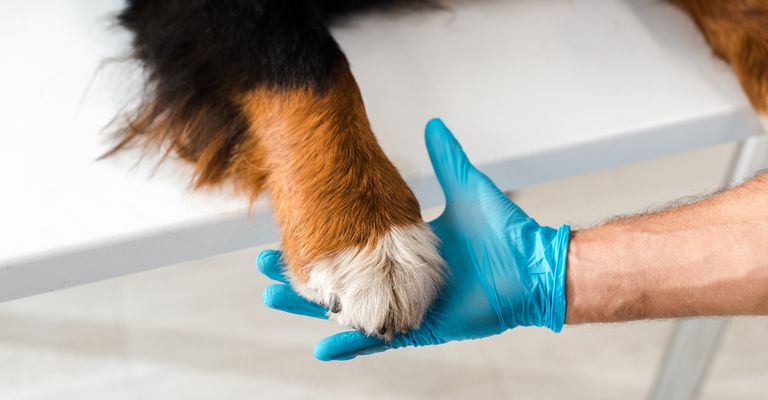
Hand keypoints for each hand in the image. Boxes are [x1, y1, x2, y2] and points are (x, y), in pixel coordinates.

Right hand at [256, 118, 569, 360]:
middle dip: (302, 274)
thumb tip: (433, 123)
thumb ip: (445, 158)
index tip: (290, 229)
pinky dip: (350, 342)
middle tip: (265, 267)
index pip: (352, 246)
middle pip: (339, 278)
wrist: (531, 268)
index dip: (321, 240)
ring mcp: (404, 305)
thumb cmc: (504, 233)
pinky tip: (320, 345)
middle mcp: (397, 279)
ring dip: (312, 307)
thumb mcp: (464, 188)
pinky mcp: (419, 327)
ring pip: (348, 309)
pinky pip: (378, 338)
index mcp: (403, 250)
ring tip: (273, 298)